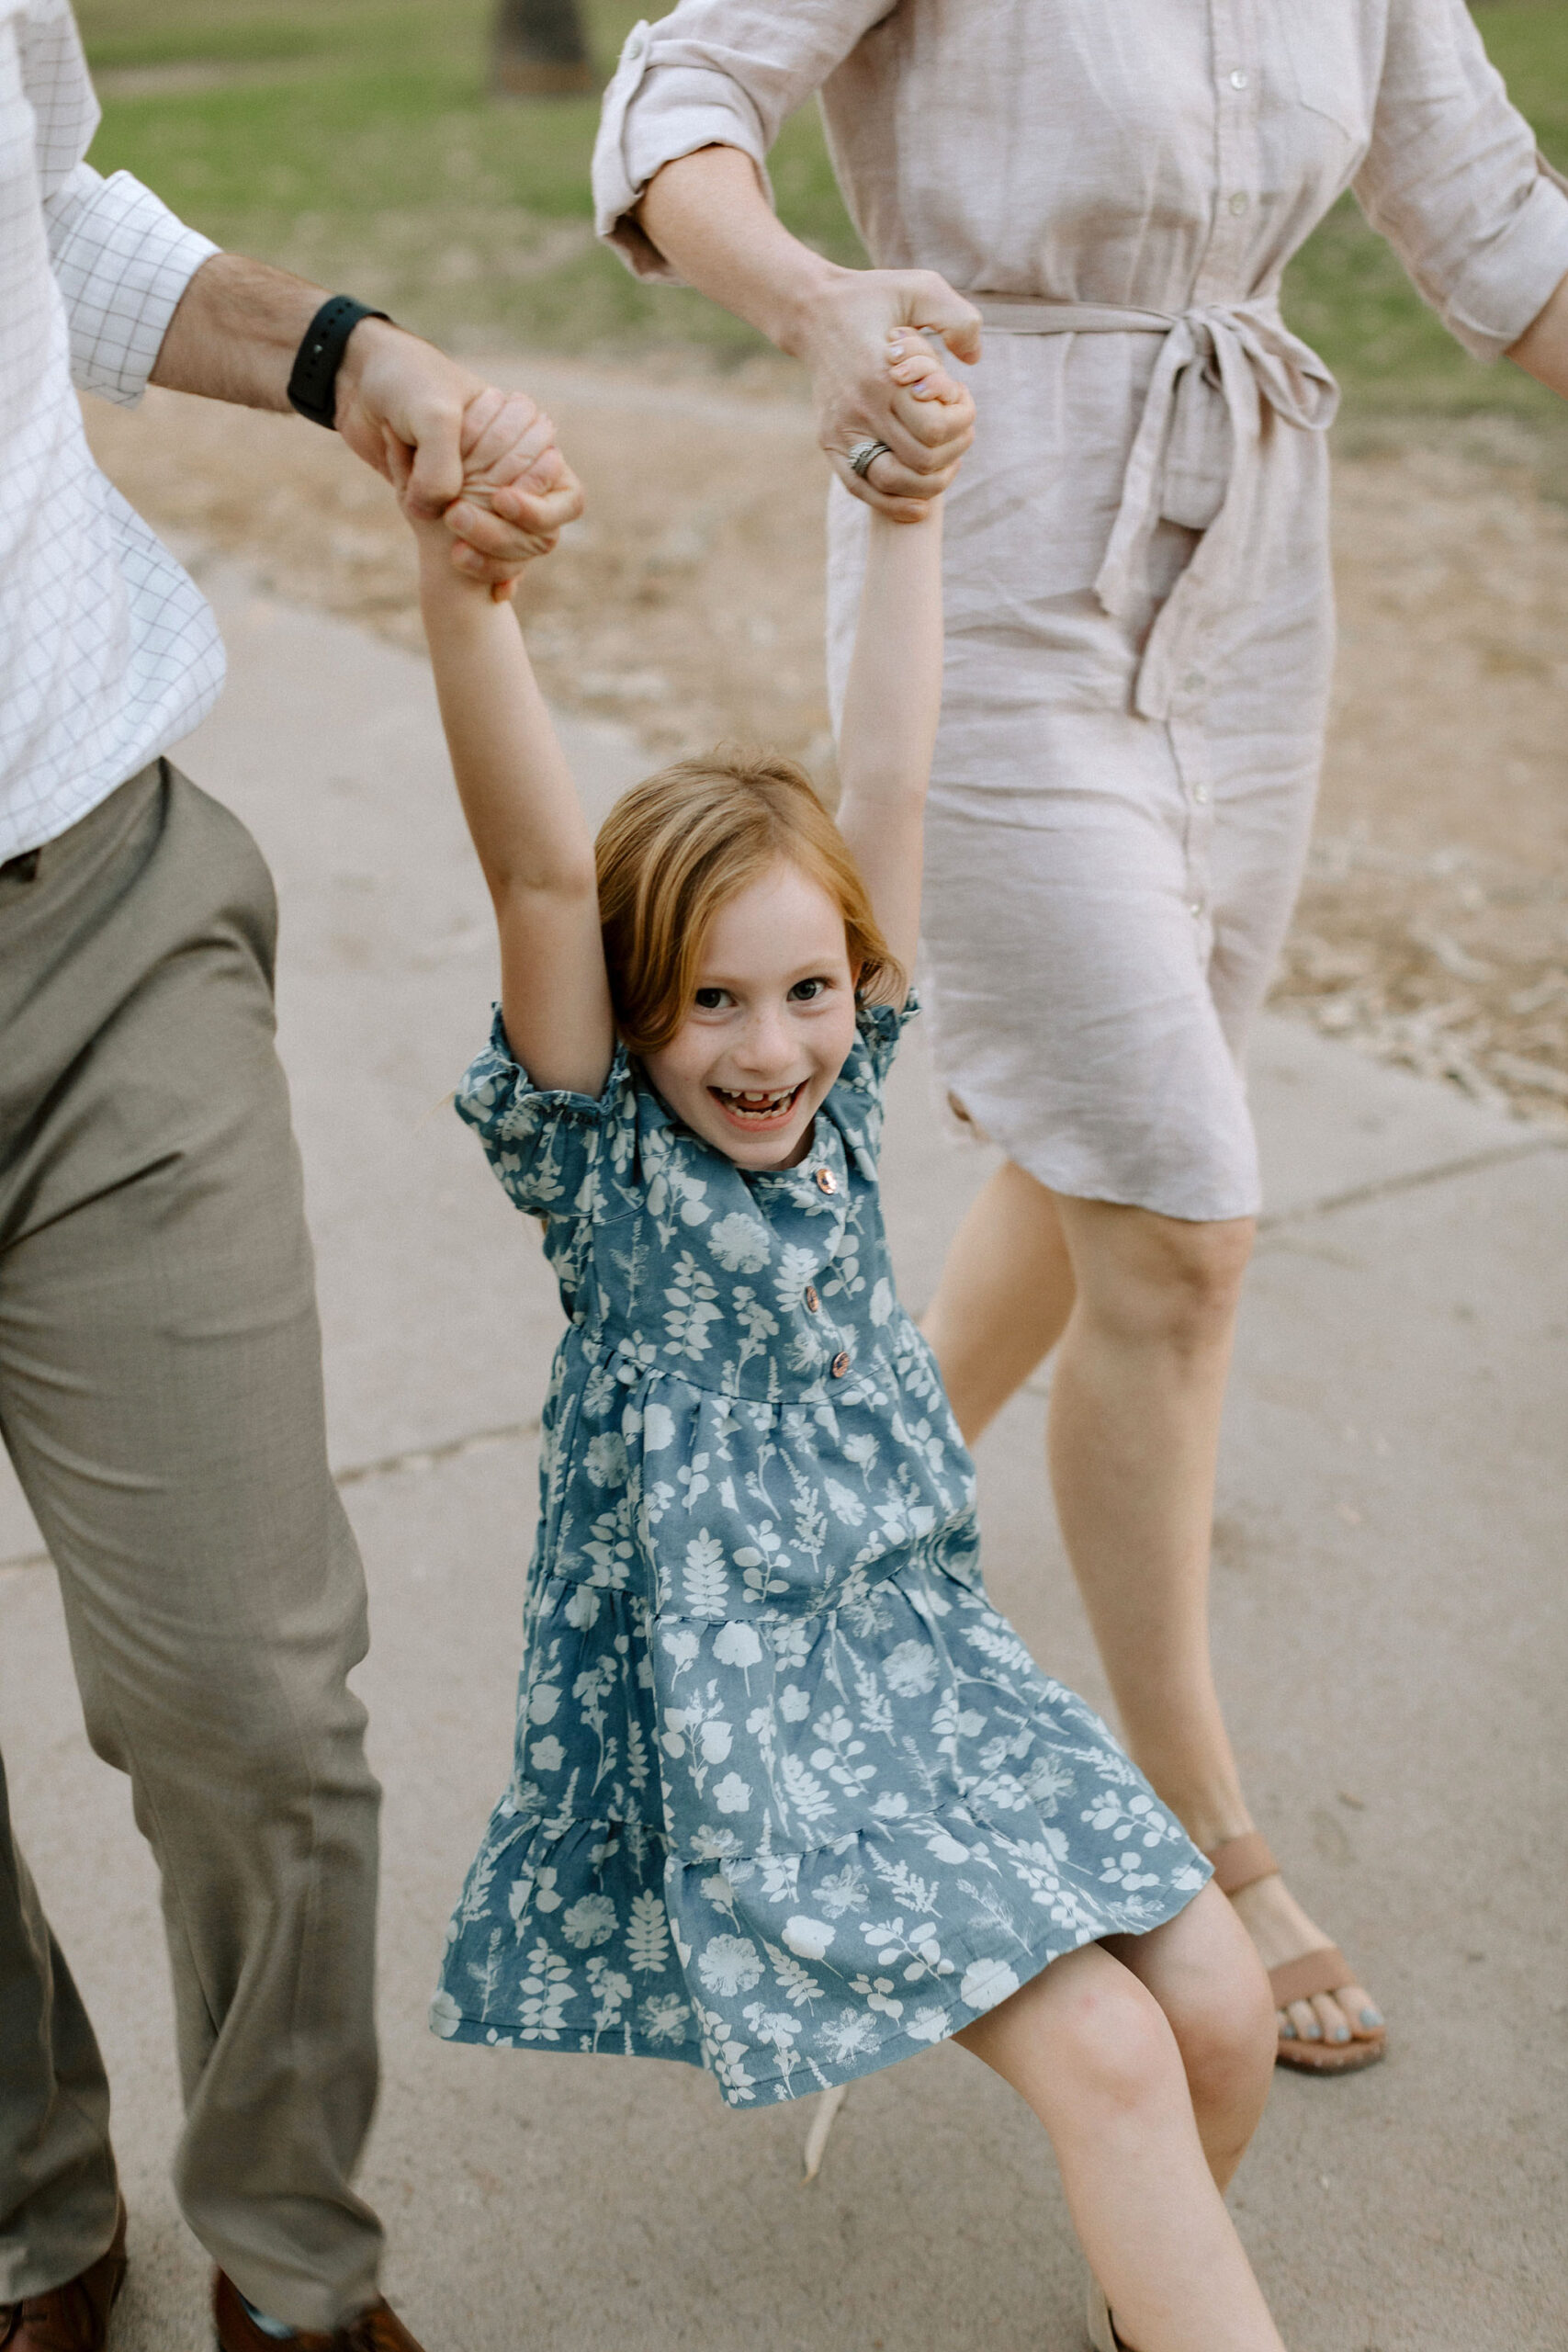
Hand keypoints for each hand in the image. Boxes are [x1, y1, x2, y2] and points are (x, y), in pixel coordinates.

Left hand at [335, 322, 583, 590]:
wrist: (355, 380)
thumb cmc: (404, 381)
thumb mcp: (432, 416)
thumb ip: (445, 466)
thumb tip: (443, 514)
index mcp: (524, 435)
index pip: (562, 490)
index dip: (538, 506)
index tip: (500, 501)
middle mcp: (510, 468)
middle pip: (538, 528)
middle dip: (504, 536)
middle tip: (457, 520)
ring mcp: (482, 491)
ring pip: (513, 545)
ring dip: (491, 556)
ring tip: (456, 557)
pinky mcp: (451, 506)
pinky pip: (480, 549)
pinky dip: (479, 568)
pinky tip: (472, 580)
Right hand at [799, 269, 980, 519]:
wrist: (813, 312)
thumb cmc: (873, 298)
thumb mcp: (921, 287)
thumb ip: (958, 317)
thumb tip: (973, 359)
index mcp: (883, 376)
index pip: (936, 427)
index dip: (962, 418)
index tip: (960, 394)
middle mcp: (860, 410)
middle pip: (923, 459)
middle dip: (955, 445)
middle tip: (958, 421)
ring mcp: (842, 431)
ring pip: (897, 482)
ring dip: (933, 478)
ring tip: (945, 456)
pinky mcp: (831, 444)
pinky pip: (863, 489)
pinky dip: (895, 505)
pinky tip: (921, 504)